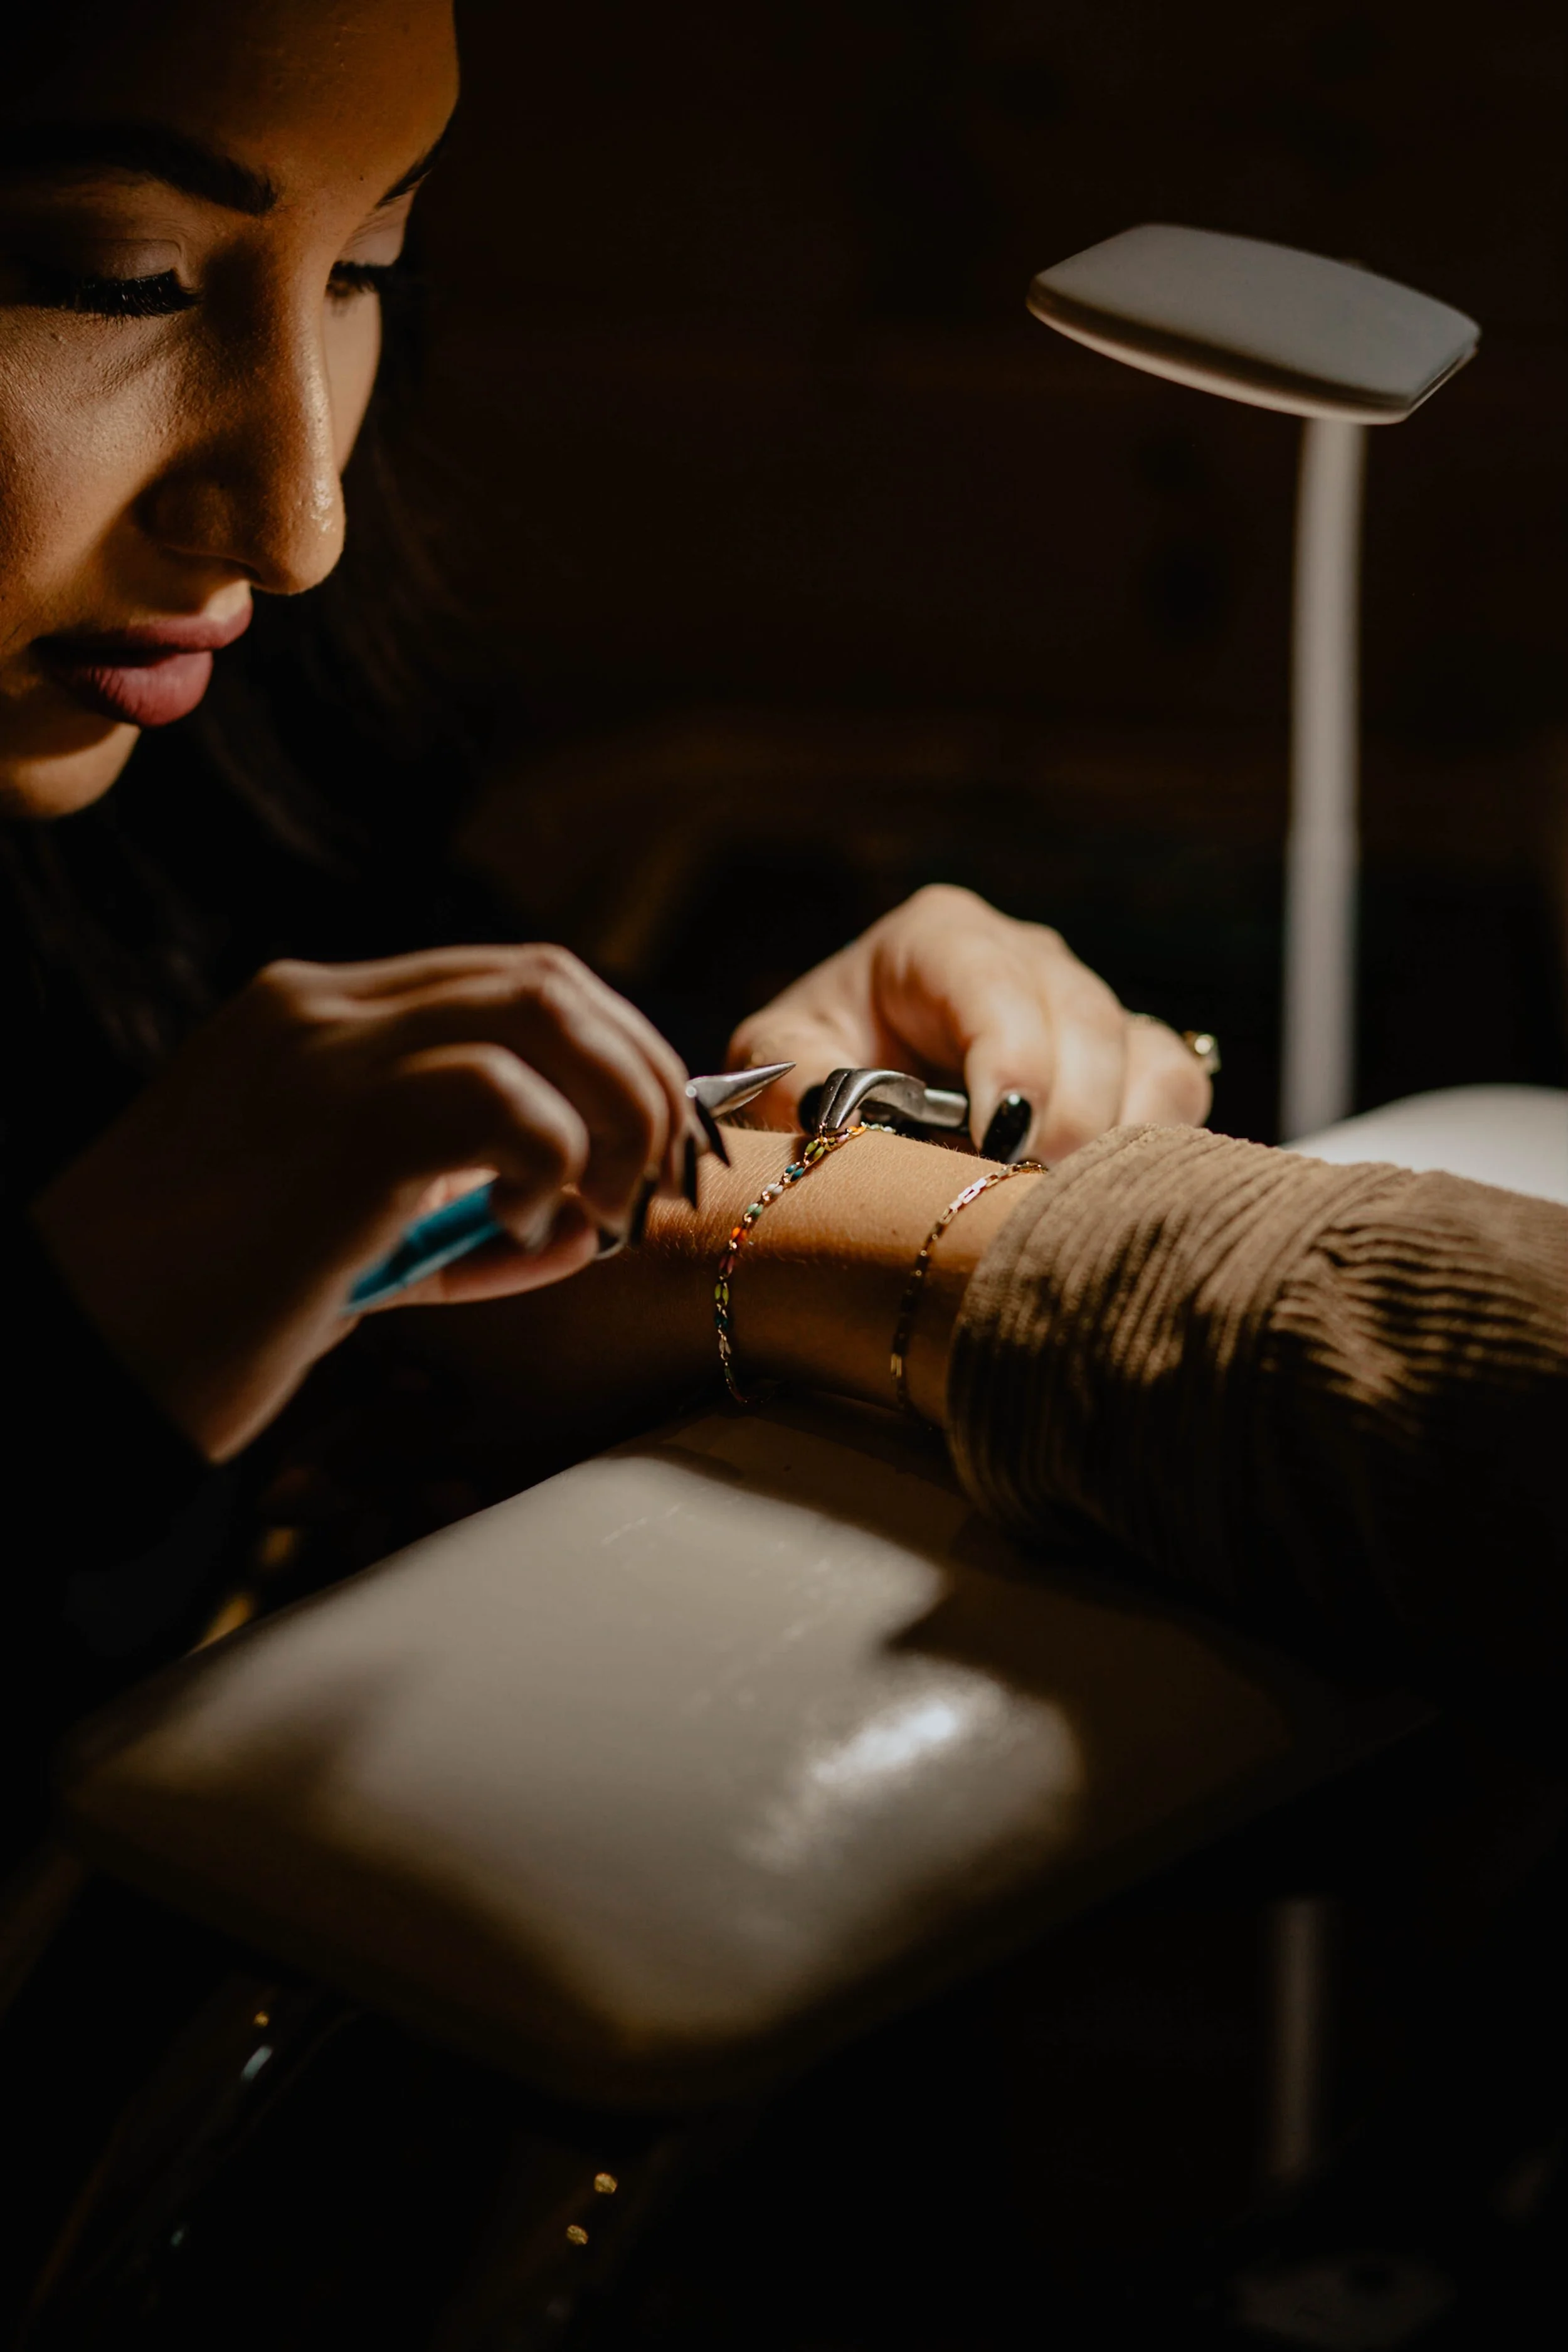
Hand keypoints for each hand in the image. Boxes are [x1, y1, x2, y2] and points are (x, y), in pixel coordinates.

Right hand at [31, 945, 696, 1461]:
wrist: (72, 1361)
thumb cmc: (195, 1313)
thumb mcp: (336, 1233)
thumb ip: (446, 1210)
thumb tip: (584, 1220)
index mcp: (312, 1017)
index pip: (509, 983)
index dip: (610, 1053)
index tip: (646, 1144)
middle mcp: (320, 1010)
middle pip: (549, 979)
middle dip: (640, 1073)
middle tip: (657, 1178)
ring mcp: (325, 1056)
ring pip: (546, 1010)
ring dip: (616, 1107)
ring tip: (605, 1205)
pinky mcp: (338, 1129)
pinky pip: (508, 1100)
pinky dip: (556, 1161)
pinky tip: (526, 1229)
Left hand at [729, 885, 1209, 1160]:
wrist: (857, 1072)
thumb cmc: (818, 1058)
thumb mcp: (782, 1057)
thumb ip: (794, 1078)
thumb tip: (829, 1115)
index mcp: (939, 937)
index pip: (993, 984)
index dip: (1013, 1057)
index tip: (1003, 1135)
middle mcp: (1027, 954)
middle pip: (1082, 1021)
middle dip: (1063, 1115)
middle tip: (1030, 1192)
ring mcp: (1086, 1000)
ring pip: (1142, 1055)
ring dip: (1113, 1136)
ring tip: (1060, 1202)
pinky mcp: (1128, 1053)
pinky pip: (1175, 1085)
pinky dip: (1153, 1140)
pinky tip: (1101, 1192)